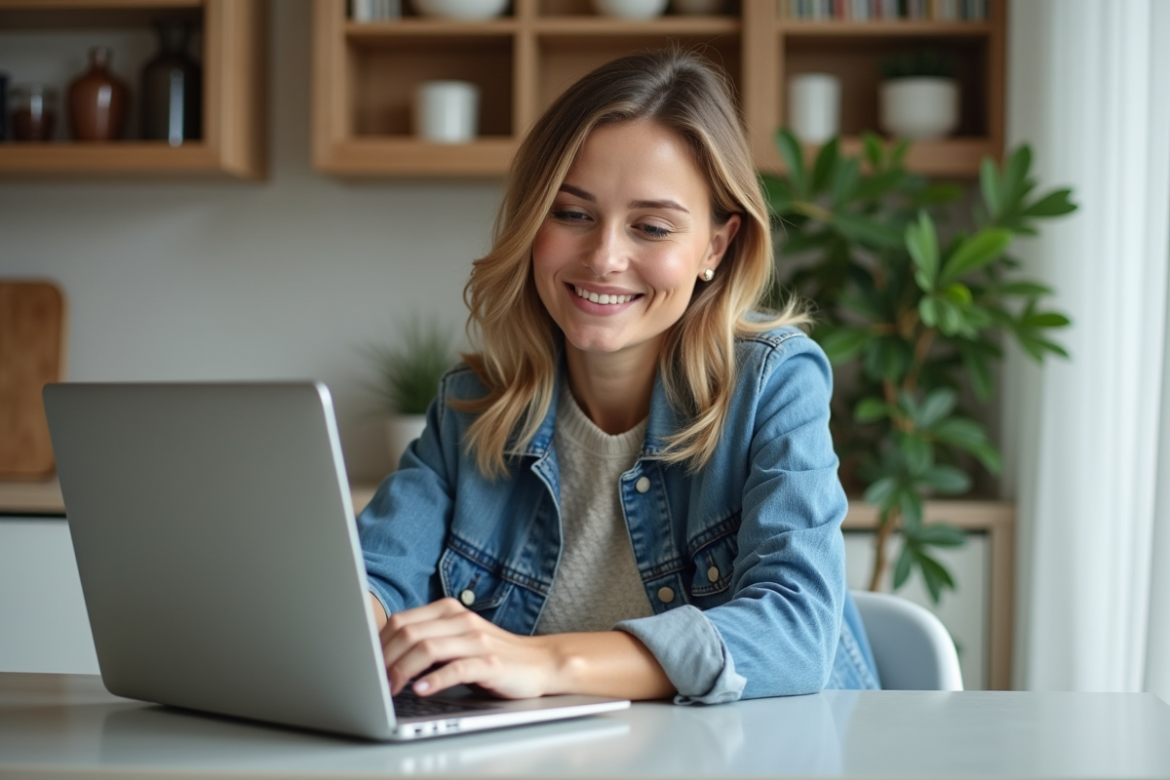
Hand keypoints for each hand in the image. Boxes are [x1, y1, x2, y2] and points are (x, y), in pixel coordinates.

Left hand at [377, 597, 559, 699]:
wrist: (538, 662)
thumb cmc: (490, 656)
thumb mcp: (455, 642)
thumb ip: (426, 642)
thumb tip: (383, 658)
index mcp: (448, 610)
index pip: (401, 620)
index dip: (378, 644)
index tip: (366, 665)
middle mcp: (461, 620)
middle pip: (409, 633)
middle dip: (385, 659)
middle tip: (374, 683)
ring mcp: (477, 640)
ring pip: (428, 648)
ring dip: (402, 670)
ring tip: (391, 689)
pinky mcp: (491, 662)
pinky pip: (457, 669)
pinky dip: (435, 680)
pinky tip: (421, 691)